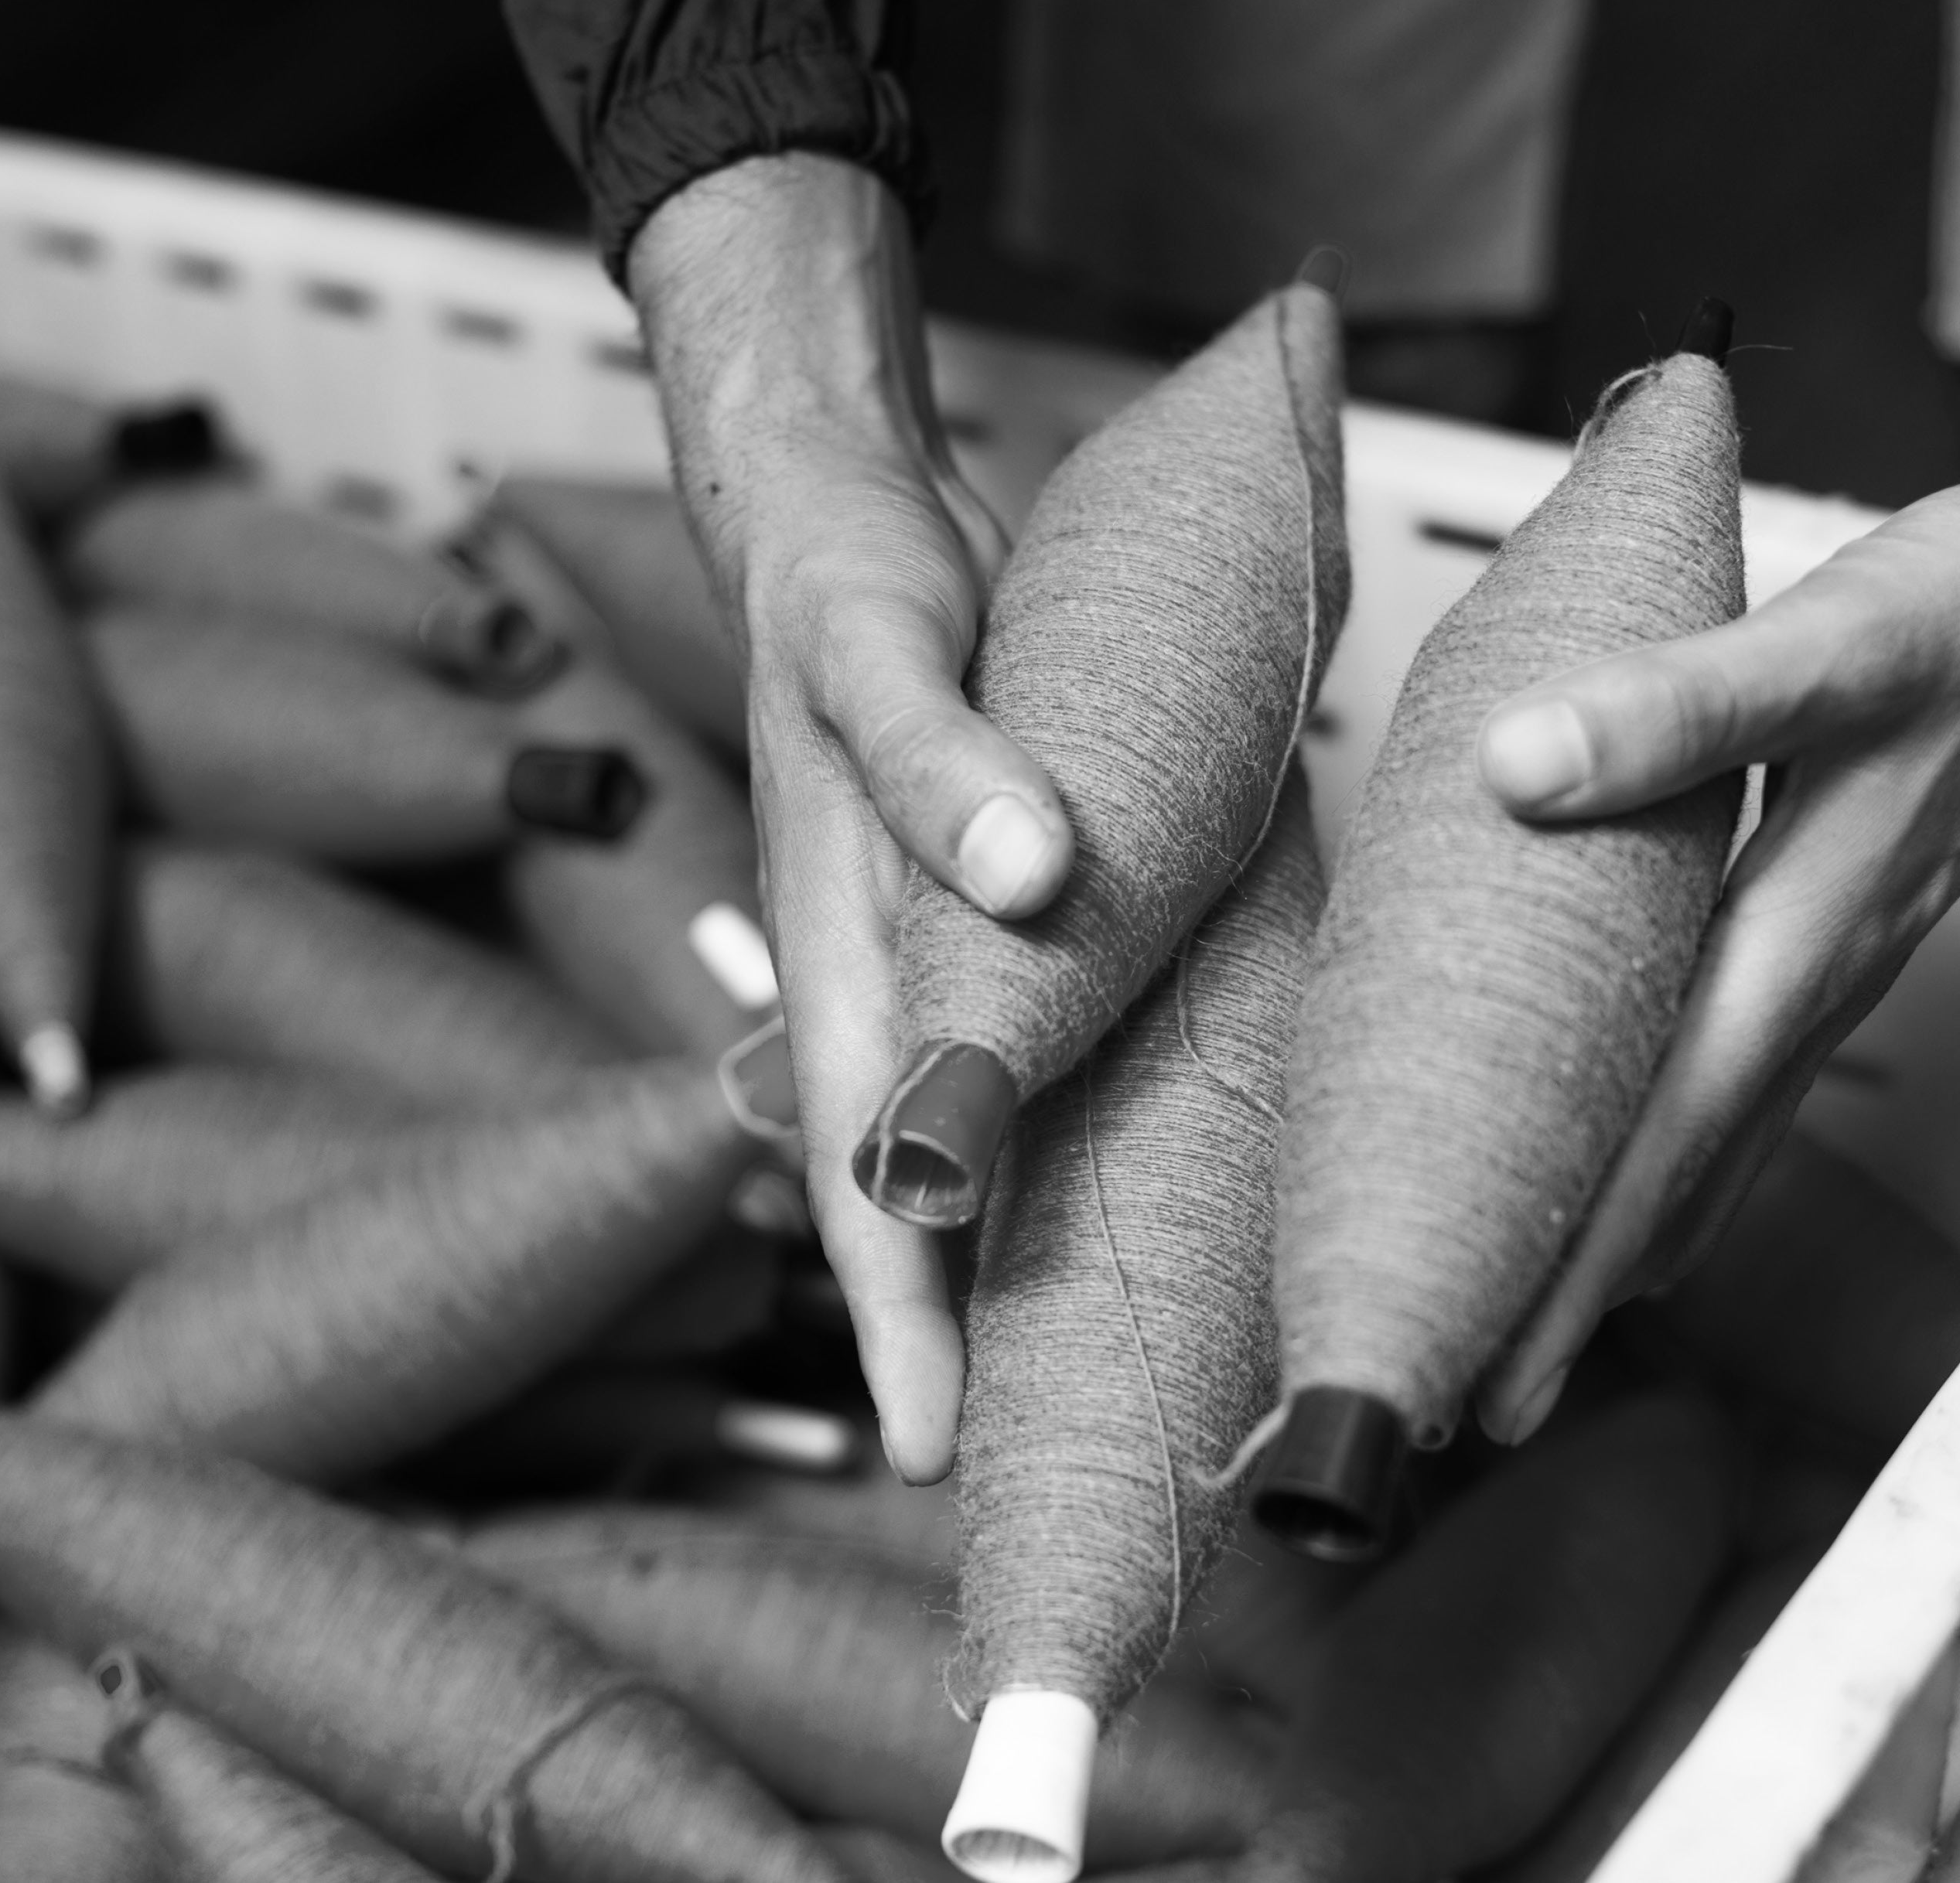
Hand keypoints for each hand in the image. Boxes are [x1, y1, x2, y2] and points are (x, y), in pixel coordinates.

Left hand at [628, 156, 1075, 1481]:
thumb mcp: (980, 836)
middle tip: (925, 1441)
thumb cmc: (921, 689)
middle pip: (854, 1122)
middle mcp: (843, 916)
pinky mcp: (853, 657)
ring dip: (912, 1077)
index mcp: (878, 974)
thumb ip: (1047, 961)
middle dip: (892, 1285)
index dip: (908, 1320)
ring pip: (859, 967)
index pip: (887, 1172)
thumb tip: (1132, 1082)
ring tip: (944, 1220)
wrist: (828, 493)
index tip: (937, 1466)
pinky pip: (915, 731)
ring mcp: (835, 798)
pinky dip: (973, 800)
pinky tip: (1040, 869)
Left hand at [1468, 224, 1959, 1440]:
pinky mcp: (1848, 919)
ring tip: (1547, 1321)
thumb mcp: (1832, 637)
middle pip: (1689, 1163)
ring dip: (1635, 1229)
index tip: (1491, 1371)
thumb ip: (1676, 705)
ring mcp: (1845, 956)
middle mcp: (1827, 971)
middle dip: (1585, 1286)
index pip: (1667, 1130)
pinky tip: (1662, 1174)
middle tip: (1476, 1403)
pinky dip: (1695, 1144)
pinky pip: (1752, 1070)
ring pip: (1722, 1128)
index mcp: (1807, 928)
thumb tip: (1510, 768)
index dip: (1577, 1256)